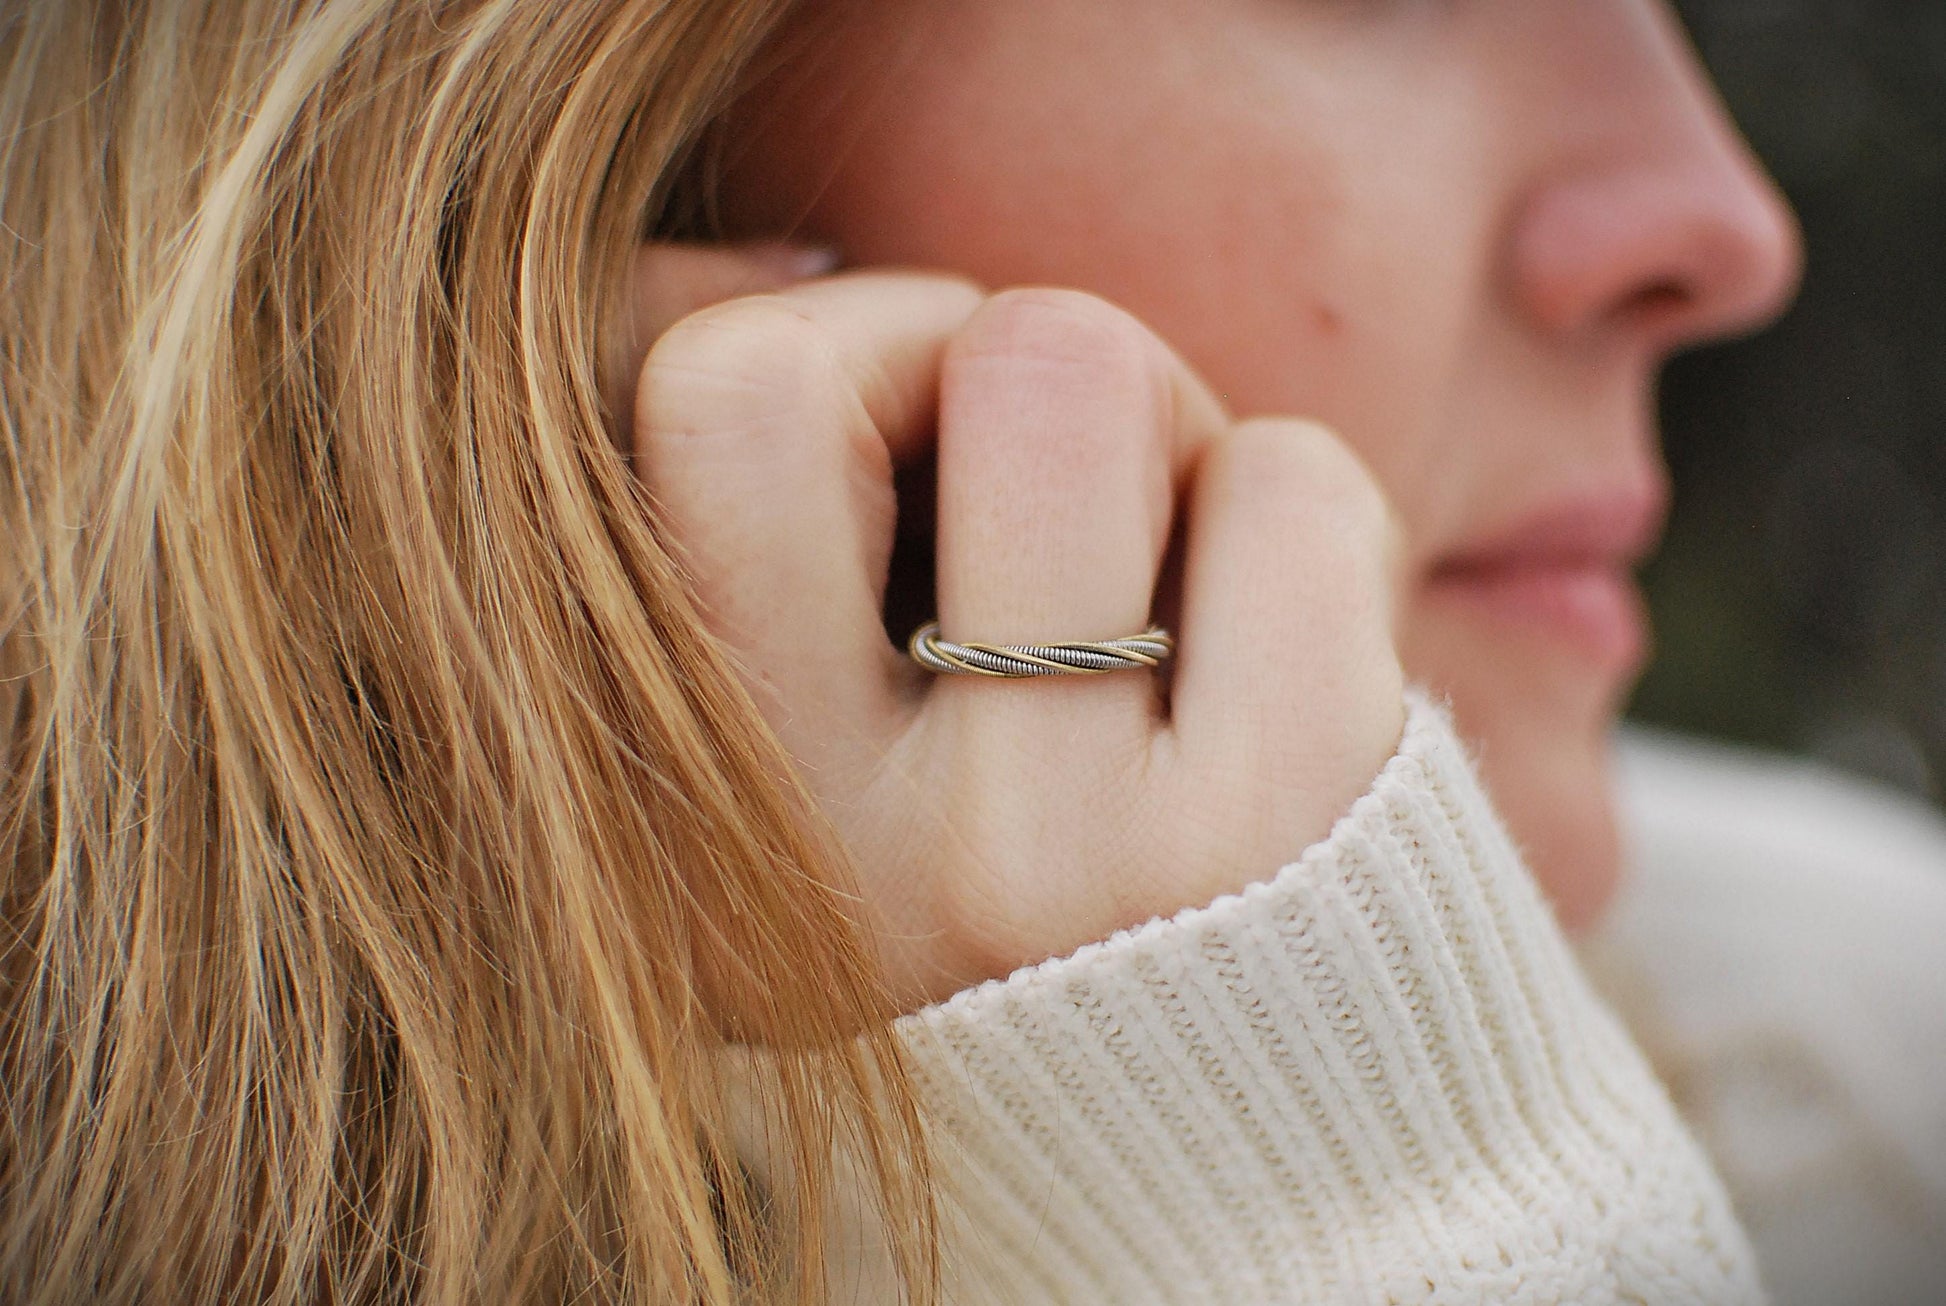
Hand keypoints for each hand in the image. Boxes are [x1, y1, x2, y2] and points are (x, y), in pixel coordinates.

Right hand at [617, 245, 1405, 1011]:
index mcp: (679, 819)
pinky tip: (1267, 665)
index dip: (841, 348)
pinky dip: (1296, 519)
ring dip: (1162, 438)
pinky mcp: (1271, 841)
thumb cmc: (997, 884)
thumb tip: (811, 267)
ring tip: (1162, 590)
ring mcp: (1055, 859)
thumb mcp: (794, 748)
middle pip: (908, 348)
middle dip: (1014, 364)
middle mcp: (830, 860)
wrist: (1214, 1142)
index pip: (703, 393)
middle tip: (1064, 503)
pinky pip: (1293, 478)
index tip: (907, 453)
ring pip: (1088, 372)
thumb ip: (744, 516)